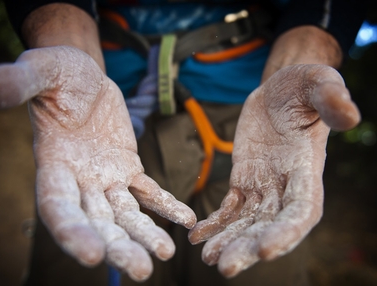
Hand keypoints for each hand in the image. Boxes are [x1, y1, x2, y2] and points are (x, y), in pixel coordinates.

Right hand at [0, 46, 196, 280]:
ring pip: (124, 213)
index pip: (58, 207)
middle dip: (117, 246)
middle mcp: (79, 180)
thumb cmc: (57, 73)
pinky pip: (148, 190)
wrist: (83, 76)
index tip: (92, 256)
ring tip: (164, 254)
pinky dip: (165, 205)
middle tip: (141, 270)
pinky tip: (185, 219)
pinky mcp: (127, 167)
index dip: (72, 232)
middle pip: (97, 221)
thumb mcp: (38, 71)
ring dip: (143, 233)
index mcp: (53, 165)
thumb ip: (13, 83)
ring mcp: (105, 177)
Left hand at [188, 64, 359, 276]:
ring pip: (246, 222)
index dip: (286, 233)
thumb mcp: (317, 82)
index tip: (265, 251)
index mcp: (306, 168)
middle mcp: (286, 185)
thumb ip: (331, 97)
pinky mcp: (243, 179)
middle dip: (249, 247)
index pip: (301, 210)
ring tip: (208, 258)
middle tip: (225, 267)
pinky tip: (197, 236)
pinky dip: (215, 222)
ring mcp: (263, 185)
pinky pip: (229, 207)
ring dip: (229, 241)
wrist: (279, 90)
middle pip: (269, 225)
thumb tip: (351, 116)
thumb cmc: (302, 85)